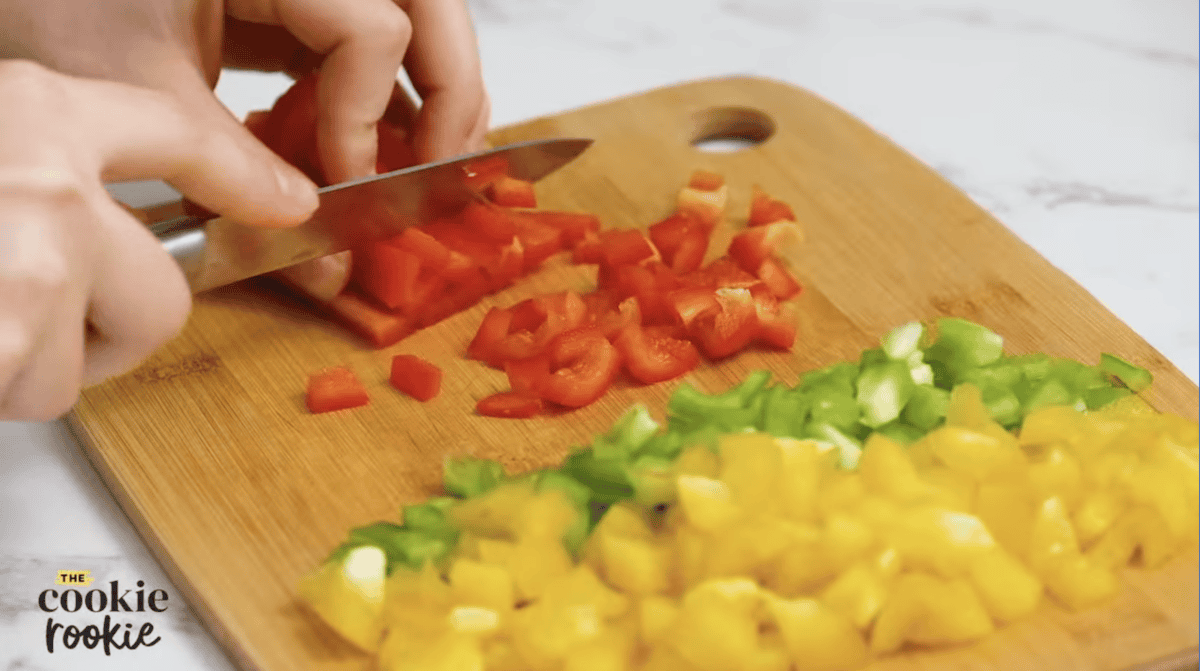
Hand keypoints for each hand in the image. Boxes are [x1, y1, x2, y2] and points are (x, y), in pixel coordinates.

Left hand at [0, 0, 490, 179]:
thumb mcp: (140, 92)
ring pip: (413, 17)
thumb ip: (237, 172)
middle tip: (440, 168)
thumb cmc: (44, 0)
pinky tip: (361, 142)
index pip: (372, 27)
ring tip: (416, 160)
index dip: (367, 116)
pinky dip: (372, 91)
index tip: (344, 186)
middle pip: (429, 6)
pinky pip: (361, 36)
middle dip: (449, 92)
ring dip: (425, 91)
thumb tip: (323, 257)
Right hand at [0, 61, 318, 420]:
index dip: (242, 173)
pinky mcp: (9, 338)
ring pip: (99, 356)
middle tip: (22, 313)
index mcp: (31, 110)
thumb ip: (38, 176)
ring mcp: (31, 260)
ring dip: (36, 363)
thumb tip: (110, 226)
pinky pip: (39, 390)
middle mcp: (45, 177)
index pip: (179, 131)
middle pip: (164, 293)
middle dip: (107, 327)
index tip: (288, 201)